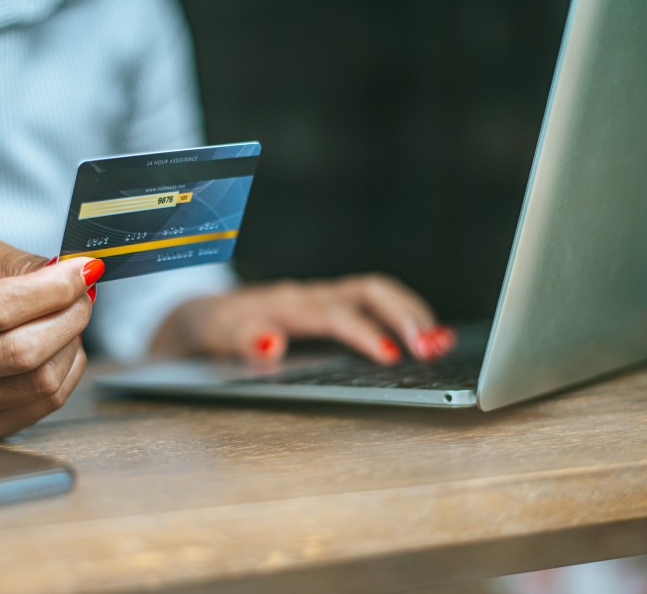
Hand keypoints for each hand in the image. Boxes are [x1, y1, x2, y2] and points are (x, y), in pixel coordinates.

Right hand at [0, 240, 103, 439]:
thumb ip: (21, 263)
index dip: (54, 288)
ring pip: (42, 381)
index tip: (85, 270)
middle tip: (83, 295)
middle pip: (24, 351)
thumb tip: (74, 272)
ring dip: (72, 344)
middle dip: (71, 316)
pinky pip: (47, 403)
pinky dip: (67, 370)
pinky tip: (58, 349)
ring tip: (67, 320)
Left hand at [151, 274, 454, 363]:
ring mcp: (323, 300)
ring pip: (377, 293)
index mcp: (287, 304)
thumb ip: (242, 339)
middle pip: (368, 290)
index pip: (334, 313)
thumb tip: (272, 343)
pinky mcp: (330, 307)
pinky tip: (428, 337)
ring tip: (443, 342)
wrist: (203, 316)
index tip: (391, 355)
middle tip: (433, 346)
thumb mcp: (216, 338)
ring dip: (412, 313)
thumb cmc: (213, 330)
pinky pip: (373, 303)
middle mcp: (310, 296)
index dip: (364, 332)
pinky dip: (404, 316)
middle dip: (404, 314)